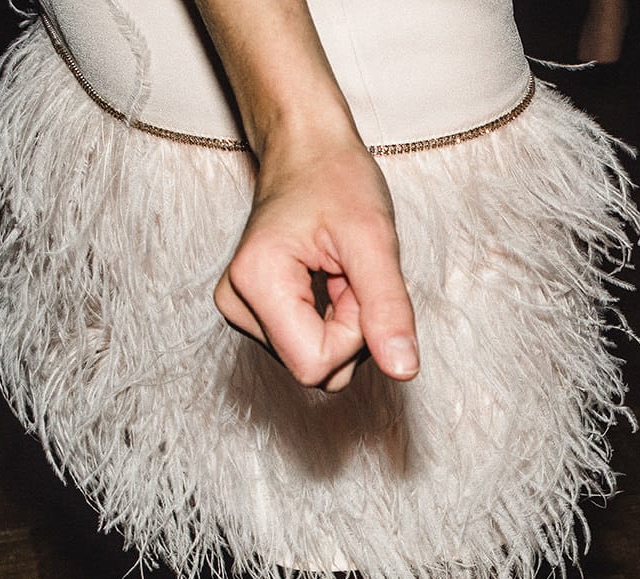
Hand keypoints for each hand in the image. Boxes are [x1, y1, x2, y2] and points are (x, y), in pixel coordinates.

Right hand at [214, 143, 418, 390]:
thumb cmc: (337, 179)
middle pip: (314, 366)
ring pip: (315, 360)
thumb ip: (388, 308)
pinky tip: (327, 280)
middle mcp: (237, 302)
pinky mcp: (254, 312)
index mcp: (255, 281)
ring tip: (339, 272)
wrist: (308, 148)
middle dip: (351, 330)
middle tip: (351, 274)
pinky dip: (331, 320)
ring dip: (344, 325)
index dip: (355, 334)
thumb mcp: (374, 239)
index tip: (357, 280)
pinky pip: (308, 345)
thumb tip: (402, 369)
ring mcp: (242, 309)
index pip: (316, 363)